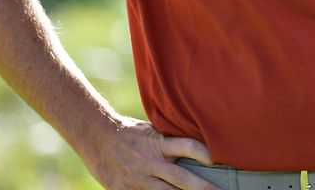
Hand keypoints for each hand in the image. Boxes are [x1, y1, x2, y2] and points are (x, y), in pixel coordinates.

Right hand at [82, 116, 218, 189]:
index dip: (204, 153)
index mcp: (159, 144)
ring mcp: (137, 179)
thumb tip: (195, 145)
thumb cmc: (129, 132)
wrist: (96, 137)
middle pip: (183, 178)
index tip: (218, 160)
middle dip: (204, 188)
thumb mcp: (152, 130)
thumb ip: (170, 141)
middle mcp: (150, 162)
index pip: (188, 147)